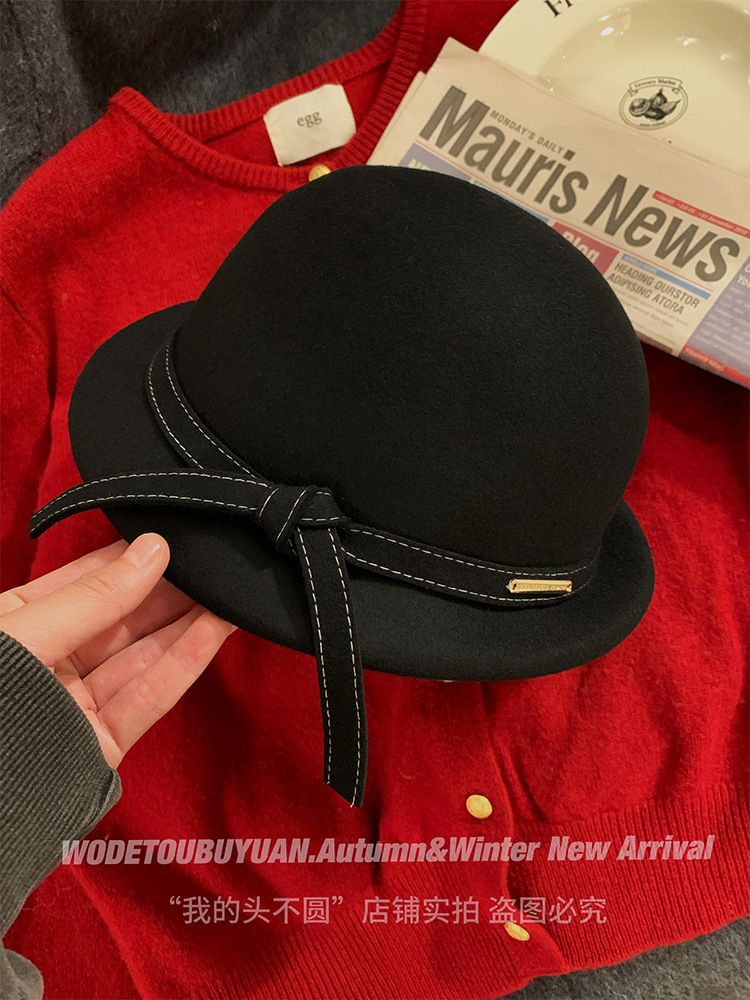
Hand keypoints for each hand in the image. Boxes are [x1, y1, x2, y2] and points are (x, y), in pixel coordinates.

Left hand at [0, 534, 235, 767]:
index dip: (131, 560)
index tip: (175, 537)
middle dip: (170, 592)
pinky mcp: (100, 745)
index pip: (85, 583)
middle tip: (215, 565)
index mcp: (19, 628)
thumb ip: (93, 597)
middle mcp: (49, 665)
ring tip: (230, 594)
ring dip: (188, 625)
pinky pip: (147, 698)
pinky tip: (214, 632)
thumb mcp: (26, 633)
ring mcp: (75, 707)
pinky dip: (183, 665)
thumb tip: (152, 550)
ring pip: (142, 658)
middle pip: (121, 620)